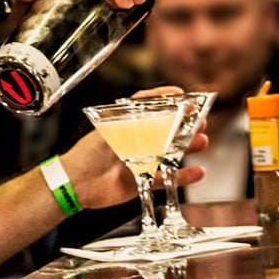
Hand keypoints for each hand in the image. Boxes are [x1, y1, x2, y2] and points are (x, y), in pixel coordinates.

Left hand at [61, 108, 207, 209]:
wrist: (77, 184)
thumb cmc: (88, 154)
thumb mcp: (114, 131)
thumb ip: (138, 123)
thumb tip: (161, 113)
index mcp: (125, 125)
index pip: (147, 106)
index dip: (165, 98)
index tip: (183, 94)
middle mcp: (134, 141)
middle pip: (164, 129)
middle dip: (184, 124)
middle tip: (201, 119)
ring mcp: (139, 161)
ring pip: (169, 153)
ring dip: (187, 147)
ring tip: (202, 141)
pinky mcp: (142, 182)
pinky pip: (166, 179)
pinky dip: (182, 177)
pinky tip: (197, 172)